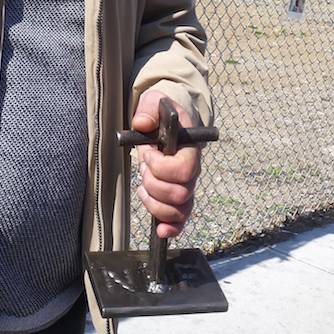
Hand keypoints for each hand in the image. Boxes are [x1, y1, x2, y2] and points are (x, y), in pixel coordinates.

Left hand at [132, 90, 201, 239]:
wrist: (170, 121)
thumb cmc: (163, 114)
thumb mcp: (154, 103)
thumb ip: (148, 110)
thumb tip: (141, 124)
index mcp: (189, 150)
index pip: (183, 170)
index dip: (161, 167)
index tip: (148, 155)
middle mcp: (192, 172)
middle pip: (179, 194)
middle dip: (153, 184)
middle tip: (144, 167)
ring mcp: (186, 187)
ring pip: (179, 210)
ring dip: (154, 202)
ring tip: (142, 186)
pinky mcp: (178, 198)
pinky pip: (180, 220)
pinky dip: (171, 227)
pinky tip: (161, 230)